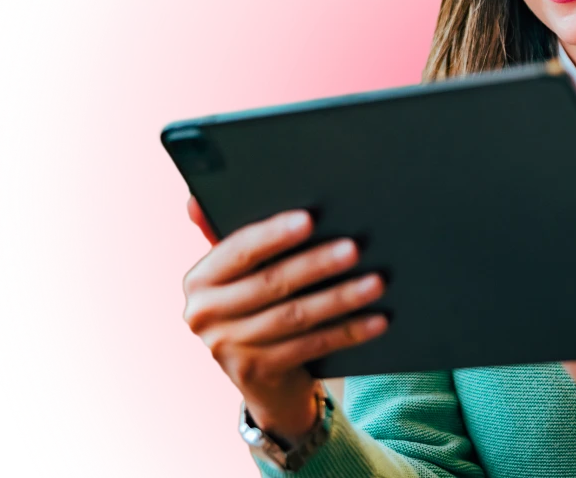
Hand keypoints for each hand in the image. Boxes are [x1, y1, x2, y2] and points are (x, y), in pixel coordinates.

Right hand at [182, 197, 387, 444]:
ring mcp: (227, 349)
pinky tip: (377, 319)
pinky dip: (348, 332)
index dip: (274, 234)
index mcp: (200, 279)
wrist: (261, 377)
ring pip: (295, 316)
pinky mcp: (256, 375)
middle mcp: (203, 315)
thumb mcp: (242, 271)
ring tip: (376, 282)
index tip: (309, 219)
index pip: (239, 250)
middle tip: (355, 248)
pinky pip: (311, 346)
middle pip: (271, 283)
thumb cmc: (257, 301)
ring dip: (341, 298)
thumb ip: (236, 237)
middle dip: (317, 264)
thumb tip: (198, 197)